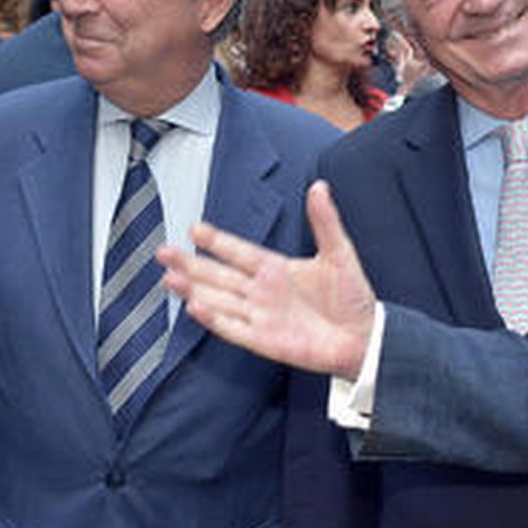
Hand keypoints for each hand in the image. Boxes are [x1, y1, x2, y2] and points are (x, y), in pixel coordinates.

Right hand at [159, 181, 376, 379]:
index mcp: (276, 268)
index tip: (194, 229)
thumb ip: (325, 222)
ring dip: (194, 290)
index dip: (217, 241)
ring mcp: (261, 316)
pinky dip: (213, 319)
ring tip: (169, 278)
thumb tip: (319, 186)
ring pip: (219, 300)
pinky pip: (233, 328)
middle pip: (218, 275)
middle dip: (190, 264)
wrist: (364, 337)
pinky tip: (195, 307)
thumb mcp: (339, 253)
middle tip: (163, 252)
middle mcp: (262, 291)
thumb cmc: (353, 297)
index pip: (238, 251)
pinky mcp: (265, 340)